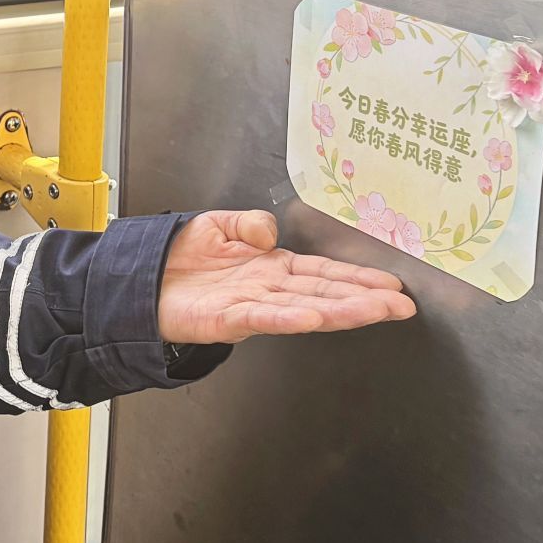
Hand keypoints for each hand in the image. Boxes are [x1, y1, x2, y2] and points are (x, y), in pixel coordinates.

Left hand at [156, 209, 415, 345]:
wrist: (139, 278)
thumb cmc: (177, 257)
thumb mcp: (219, 224)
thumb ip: (250, 223)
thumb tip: (272, 233)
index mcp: (271, 266)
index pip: (323, 272)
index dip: (358, 278)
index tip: (392, 285)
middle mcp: (268, 288)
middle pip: (325, 292)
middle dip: (365, 299)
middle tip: (403, 306)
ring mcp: (252, 305)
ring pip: (306, 307)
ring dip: (343, 310)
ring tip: (378, 311)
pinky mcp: (229, 319)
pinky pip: (265, 317)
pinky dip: (291, 316)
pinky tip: (316, 316)